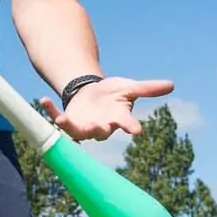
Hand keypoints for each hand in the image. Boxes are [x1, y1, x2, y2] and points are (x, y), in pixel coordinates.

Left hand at [38, 77, 174, 141]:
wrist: (91, 95)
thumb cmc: (112, 94)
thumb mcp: (130, 88)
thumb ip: (148, 88)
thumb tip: (172, 84)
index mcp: (118, 118)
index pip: (127, 123)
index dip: (131, 127)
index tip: (137, 131)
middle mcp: (102, 126)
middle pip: (102, 131)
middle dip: (100, 130)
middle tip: (99, 128)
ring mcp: (84, 127)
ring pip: (78, 132)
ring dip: (70, 127)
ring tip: (63, 119)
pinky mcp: (69, 122)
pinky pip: (59, 119)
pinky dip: (51, 111)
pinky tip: (43, 100)